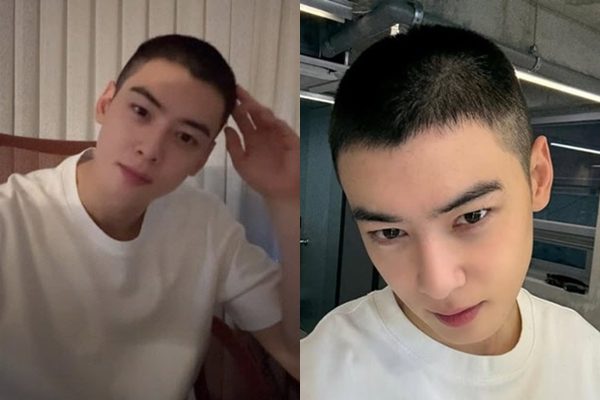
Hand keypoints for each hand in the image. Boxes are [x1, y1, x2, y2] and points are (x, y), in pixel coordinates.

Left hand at [225, 86, 299, 202]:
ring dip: (256, 108)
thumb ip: (233, 147)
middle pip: (253, 113)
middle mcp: (263, 133)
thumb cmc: (262, 179)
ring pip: (265, 116)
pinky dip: (271, 119)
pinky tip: (261, 114)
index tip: (225, 97)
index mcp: (251, 138)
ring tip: (245, 101)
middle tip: (235, 89)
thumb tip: (227, 128)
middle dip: (245, 101)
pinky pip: (279, 125)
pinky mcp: (288, 137)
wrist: (281, 191)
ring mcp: (276, 133)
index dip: (234, 108)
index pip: (242, 119)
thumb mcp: (241, 164)